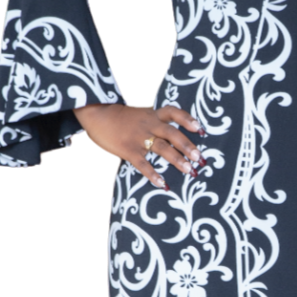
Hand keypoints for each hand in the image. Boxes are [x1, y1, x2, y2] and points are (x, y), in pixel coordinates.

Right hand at [73, 102, 204, 188]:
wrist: (95, 114)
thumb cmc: (118, 118)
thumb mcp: (139, 115)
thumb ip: (153, 124)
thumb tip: (170, 139)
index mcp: (152, 115)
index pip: (174, 113)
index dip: (188, 120)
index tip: (201, 129)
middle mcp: (149, 124)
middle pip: (173, 133)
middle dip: (188, 146)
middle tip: (200, 159)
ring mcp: (139, 137)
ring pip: (163, 148)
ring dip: (178, 160)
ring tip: (190, 171)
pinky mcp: (128, 149)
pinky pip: (143, 163)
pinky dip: (153, 174)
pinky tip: (162, 184)